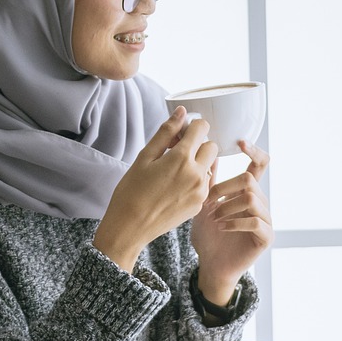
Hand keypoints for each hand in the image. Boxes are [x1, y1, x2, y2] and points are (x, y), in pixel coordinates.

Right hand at [93, 107, 218, 272]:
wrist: (130, 228)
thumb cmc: (131, 191)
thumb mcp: (144, 158)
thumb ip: (166, 133)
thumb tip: (181, 112)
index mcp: (182, 158)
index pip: (202, 128)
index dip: (191, 127)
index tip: (181, 133)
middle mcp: (197, 174)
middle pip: (212, 147)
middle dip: (199, 145)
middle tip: (178, 152)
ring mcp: (201, 191)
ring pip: (210, 166)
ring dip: (198, 163)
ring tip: (174, 173)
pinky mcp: (200, 205)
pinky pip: (205, 185)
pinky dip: (196, 181)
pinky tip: (175, 188)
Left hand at [190, 140, 272, 303]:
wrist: (210, 265)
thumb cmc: (208, 235)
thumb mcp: (203, 204)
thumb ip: (209, 181)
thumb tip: (207, 152)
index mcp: (248, 192)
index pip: (259, 165)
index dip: (254, 151)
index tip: (240, 142)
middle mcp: (260, 203)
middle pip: (250, 180)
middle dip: (225, 187)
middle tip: (208, 200)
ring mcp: (266, 220)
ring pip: (252, 198)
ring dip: (228, 206)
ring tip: (214, 218)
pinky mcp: (266, 237)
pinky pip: (256, 221)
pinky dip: (236, 222)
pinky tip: (222, 227)